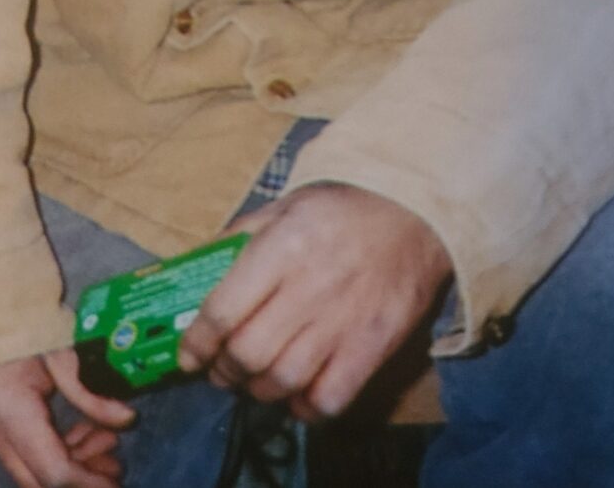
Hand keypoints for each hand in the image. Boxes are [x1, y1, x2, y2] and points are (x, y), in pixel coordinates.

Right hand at [0, 348, 133, 487]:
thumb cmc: (23, 326)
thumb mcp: (63, 354)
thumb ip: (91, 393)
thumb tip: (127, 419)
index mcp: (11, 412)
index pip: (51, 468)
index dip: (87, 482)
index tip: (114, 484)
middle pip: (38, 479)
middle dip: (81, 479)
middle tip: (116, 465)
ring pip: (31, 471)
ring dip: (71, 464)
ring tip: (107, 442)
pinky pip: (24, 454)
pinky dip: (55, 451)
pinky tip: (82, 432)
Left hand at [175, 182, 450, 423]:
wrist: (422, 212)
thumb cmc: (347, 209)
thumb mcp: (287, 206)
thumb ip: (240, 238)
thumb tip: (196, 273)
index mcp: (286, 246)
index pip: (221, 312)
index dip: (196, 344)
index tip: (191, 355)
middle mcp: (313, 286)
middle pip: (248, 354)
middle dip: (225, 371)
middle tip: (225, 369)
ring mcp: (347, 319)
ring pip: (283, 381)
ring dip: (259, 390)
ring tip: (259, 380)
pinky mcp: (377, 343)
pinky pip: (331, 397)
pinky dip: (307, 407)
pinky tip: (300, 394)